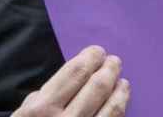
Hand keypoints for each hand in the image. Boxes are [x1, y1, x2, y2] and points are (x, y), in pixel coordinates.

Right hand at [14, 46, 129, 116]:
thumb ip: (42, 98)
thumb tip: (70, 79)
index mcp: (41, 110)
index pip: (75, 72)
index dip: (90, 57)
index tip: (97, 52)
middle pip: (97, 86)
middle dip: (109, 69)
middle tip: (114, 62)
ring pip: (112, 107)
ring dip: (120, 90)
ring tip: (122, 81)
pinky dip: (120, 110)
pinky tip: (121, 102)